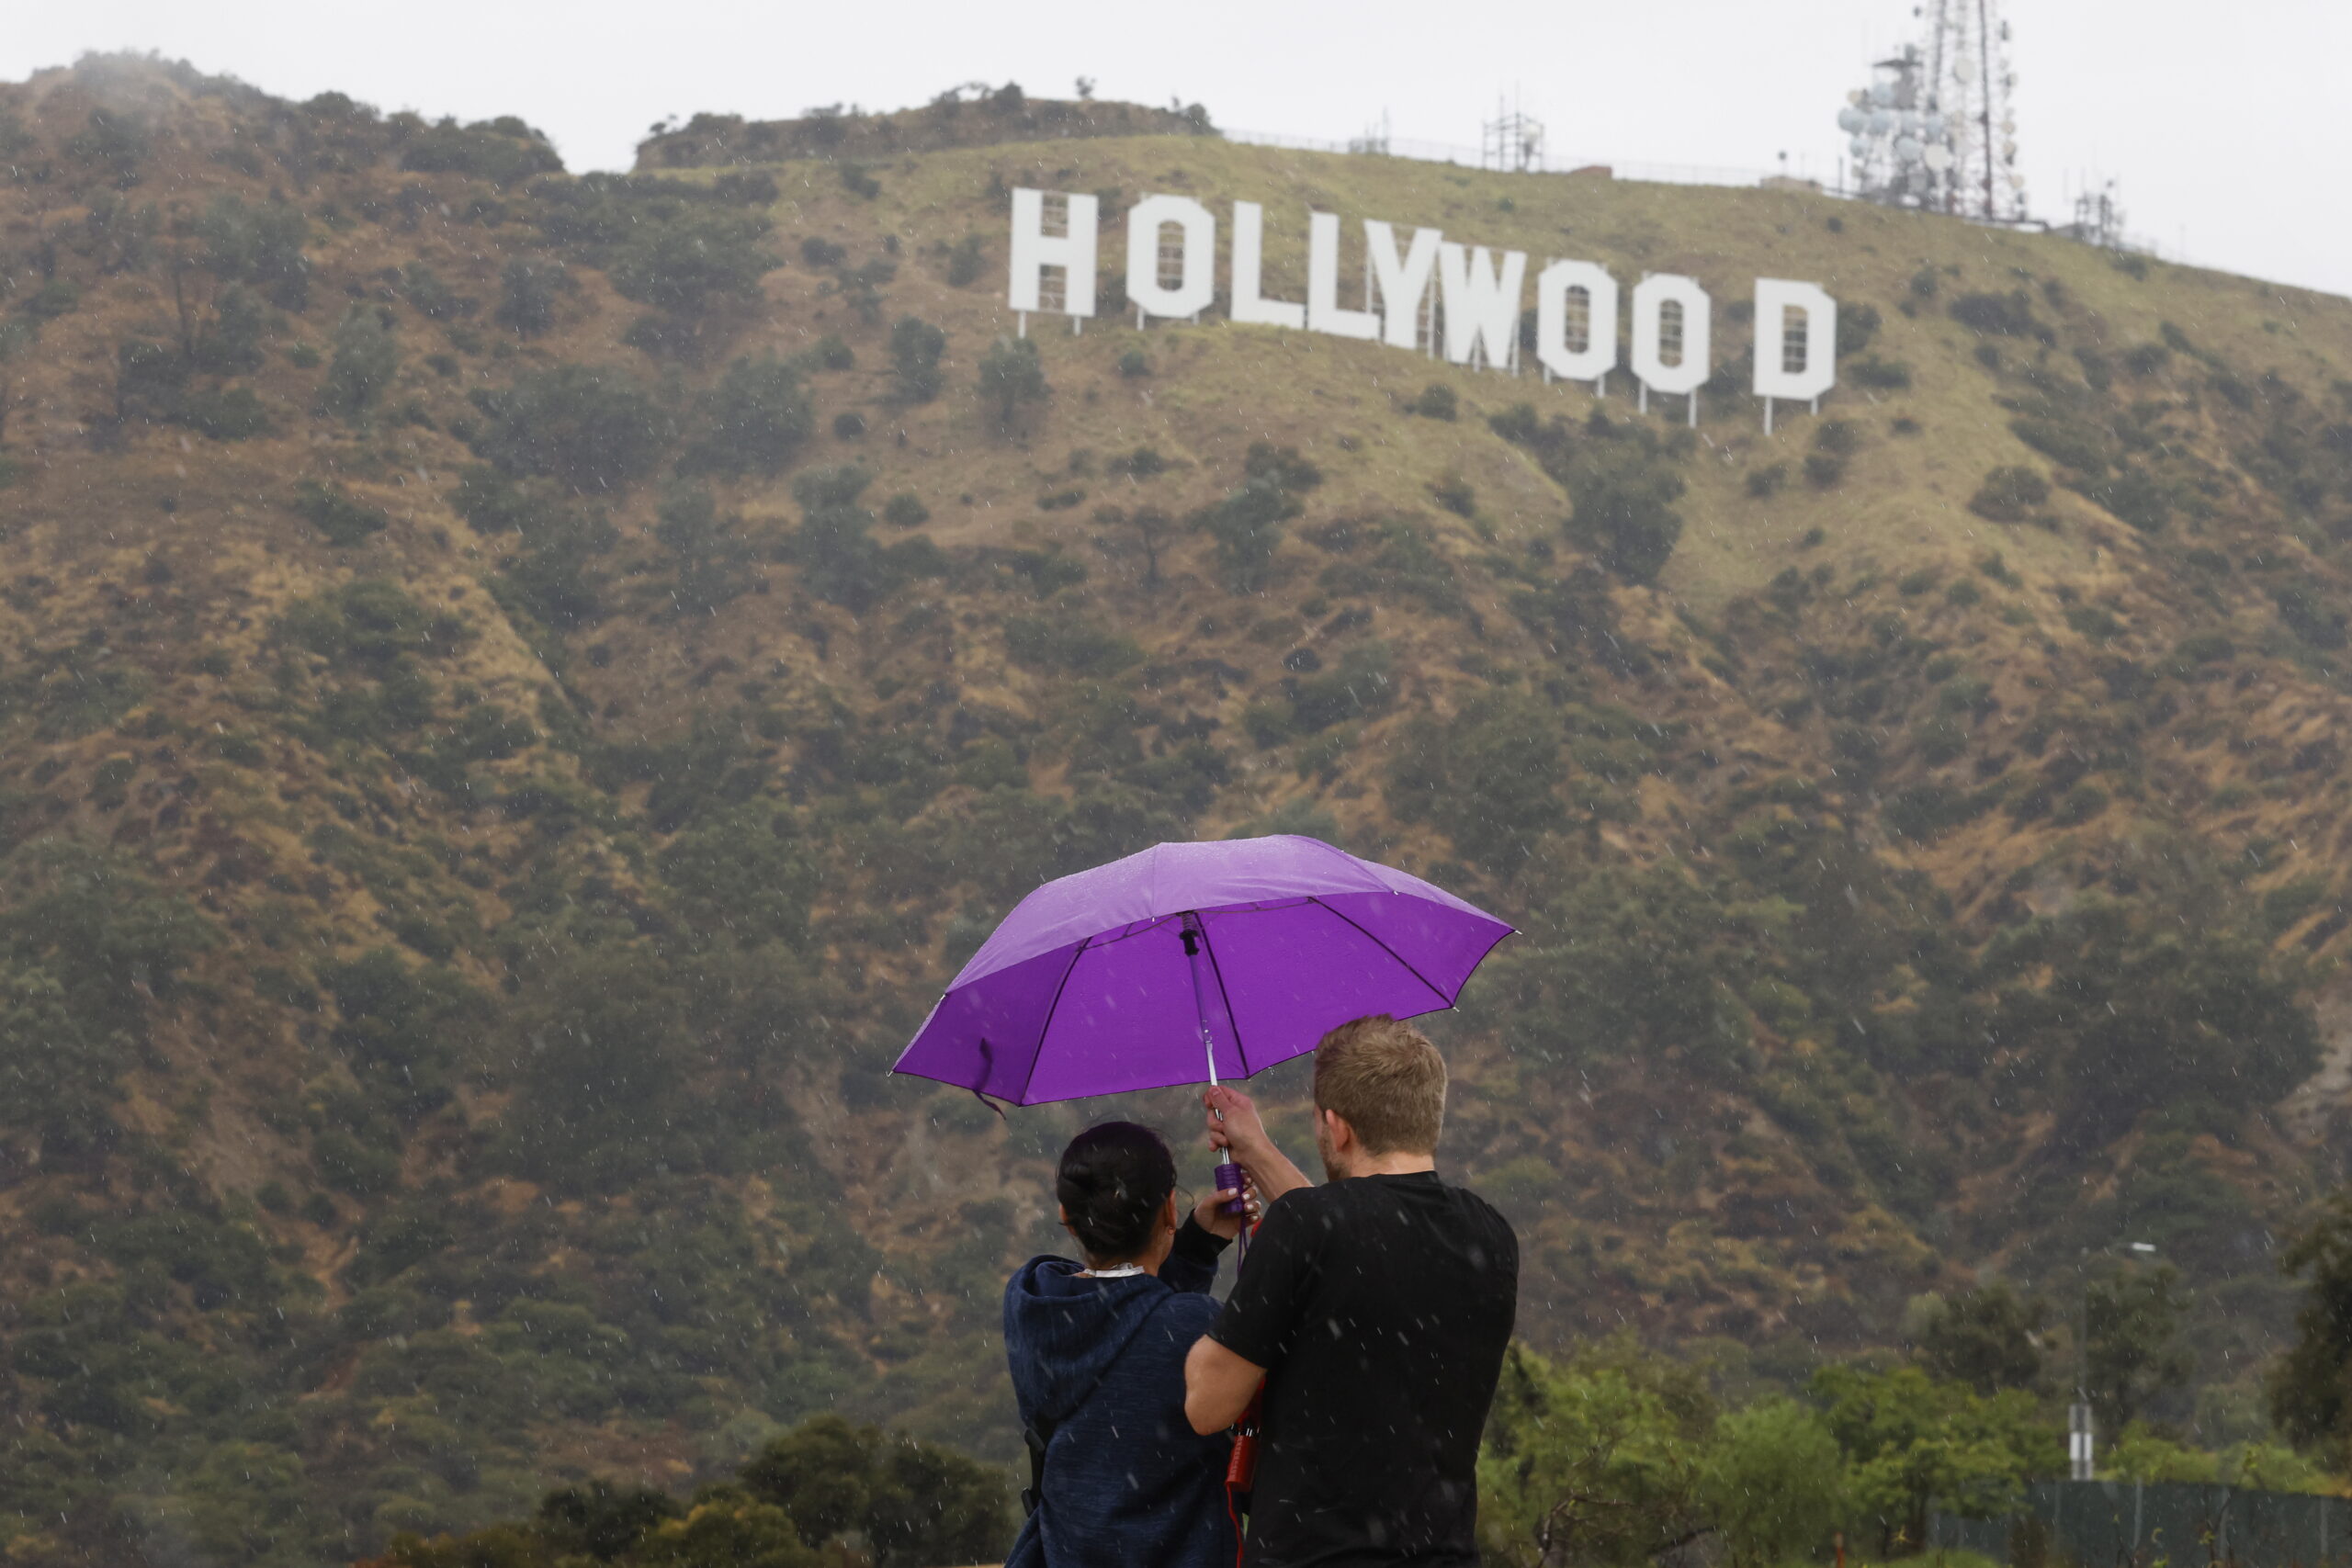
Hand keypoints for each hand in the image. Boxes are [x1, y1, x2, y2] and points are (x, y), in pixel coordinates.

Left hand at [1192, 1175, 1255, 1240]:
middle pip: (1251, 1191)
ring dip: (1254, 1204)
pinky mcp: (1243, 1222)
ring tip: (1246, 1208)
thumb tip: (1235, 1190)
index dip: (1246, 1178)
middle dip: (1251, 1192)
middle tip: (1244, 1197)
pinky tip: (1252, 1217)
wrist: (1204, 1235)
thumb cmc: (1203, 1215)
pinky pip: (1254, 1217)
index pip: (1240, 1181)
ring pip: (1255, 1204)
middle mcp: (1237, 1199)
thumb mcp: (1207, 1203)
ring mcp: (1241, 1211)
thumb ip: (1220, 1195)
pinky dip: (1256, 1216)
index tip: (1246, 1180)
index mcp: (1228, 1191)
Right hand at [1202, 1086, 1313, 1205]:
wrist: (1252, 1154)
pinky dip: (1216, 1142)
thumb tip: (1213, 1088)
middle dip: (1215, 1121)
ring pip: (1212, 1125)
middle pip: (1213, 1110)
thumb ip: (1219, 1099)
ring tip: (1227, 1138)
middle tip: (1224, 1125)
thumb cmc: (1246, 1132)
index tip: (1209, 1104)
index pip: (1220, 1092)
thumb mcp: (1231, 1112)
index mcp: (1238, 1102)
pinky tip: (1219, 1146)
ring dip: (1217, 1133)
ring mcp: (1230, 1126)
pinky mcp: (1226, 1137)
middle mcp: (1234, 1112)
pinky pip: (1214, 1136)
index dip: (1211, 1097)